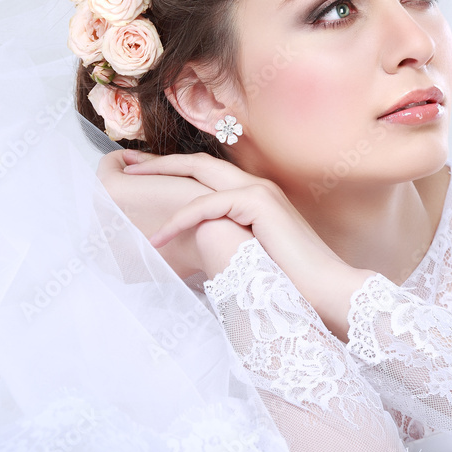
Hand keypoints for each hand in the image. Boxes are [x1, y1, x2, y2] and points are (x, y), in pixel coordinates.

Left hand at [122, 150, 375, 339]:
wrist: (325, 289)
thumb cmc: (292, 282)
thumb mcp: (251, 255)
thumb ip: (228, 240)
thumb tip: (197, 249)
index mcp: (256, 196)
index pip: (208, 175)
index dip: (173, 172)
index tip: (142, 176)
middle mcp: (258, 186)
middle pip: (197, 163)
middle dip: (159, 162)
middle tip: (126, 164)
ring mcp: (260, 191)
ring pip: (199, 174)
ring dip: (161, 179)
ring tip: (129, 186)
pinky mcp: (259, 203)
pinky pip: (208, 204)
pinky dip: (181, 219)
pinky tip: (159, 236)